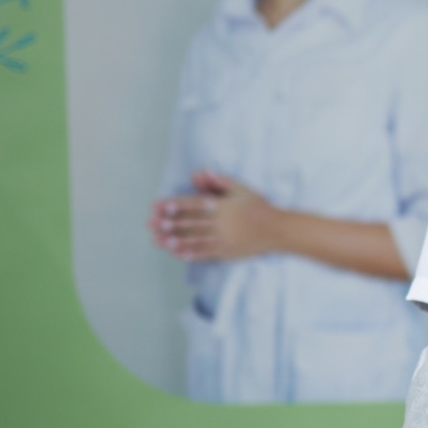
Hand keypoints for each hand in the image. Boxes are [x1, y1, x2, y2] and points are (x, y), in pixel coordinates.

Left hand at [148, 171, 280, 262]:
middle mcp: (220, 223)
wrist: (276, 230)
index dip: (173, 205)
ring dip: (174, 240)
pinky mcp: (226, 252)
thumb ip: (219, 181)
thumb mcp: (240, 188)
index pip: (192, 204)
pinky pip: (205, 253)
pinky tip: (177, 253)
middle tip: (150, 224)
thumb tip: (199, 173)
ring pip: (194, 239)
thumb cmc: (258, 206)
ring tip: (158, 240)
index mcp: (221, 206)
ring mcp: (222, 239)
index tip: (157, 206)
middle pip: (189, 223)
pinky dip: (190, 253)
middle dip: (168, 224)